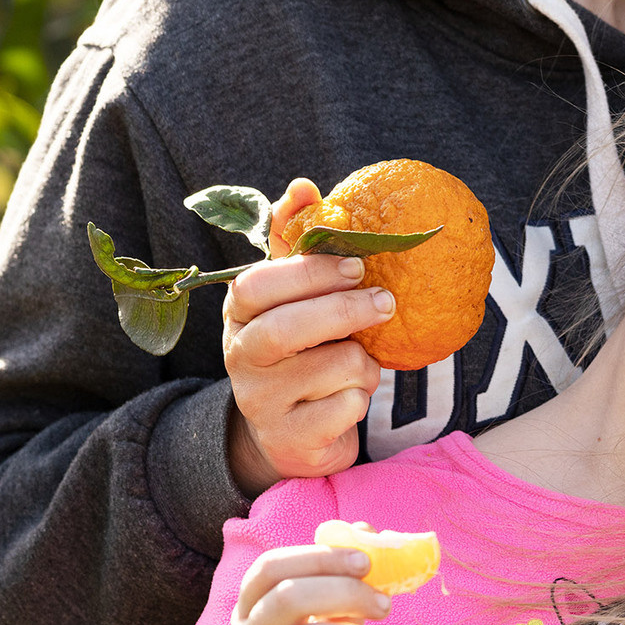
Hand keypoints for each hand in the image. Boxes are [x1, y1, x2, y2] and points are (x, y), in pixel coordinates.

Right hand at [223, 180, 388, 493]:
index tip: (358, 265)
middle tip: (385, 301)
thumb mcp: (293, 295)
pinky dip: (359, 399)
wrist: (294, 431)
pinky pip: (341, 410)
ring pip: (326, 369)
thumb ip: (295, 240)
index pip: (256, 285)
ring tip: (361, 361)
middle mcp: (239, 357)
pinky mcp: (289, 438)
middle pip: (285, 330)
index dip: (309, 273)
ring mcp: (260, 402)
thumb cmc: (302, 347)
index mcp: (239, 313)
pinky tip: (350, 397)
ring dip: (361, 361)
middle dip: (344, 311)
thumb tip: (301, 185)